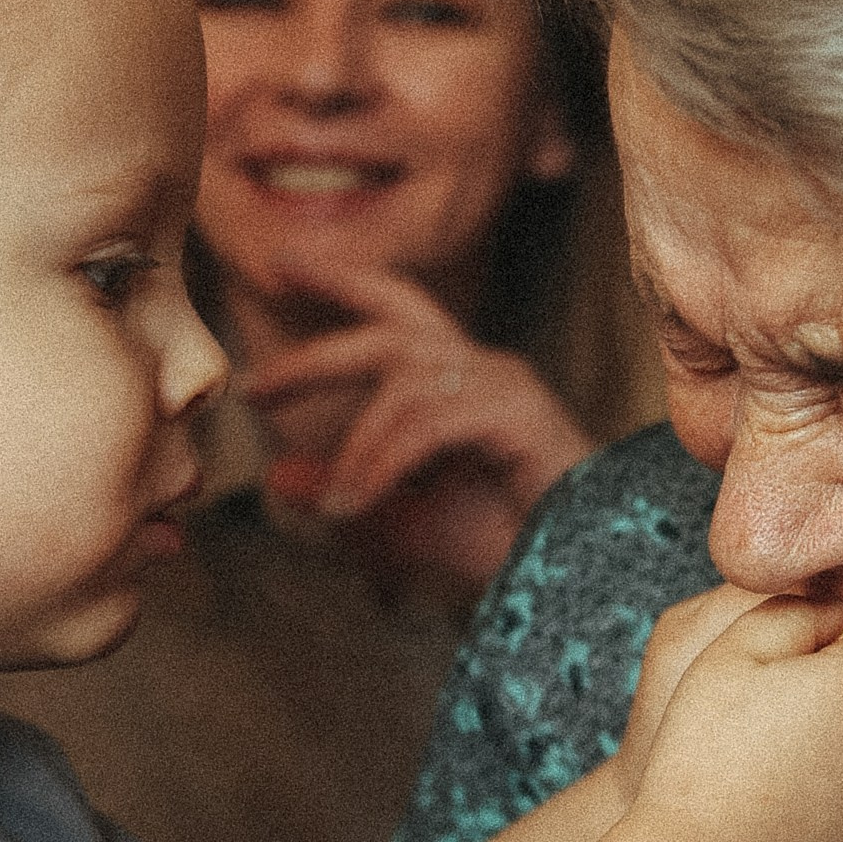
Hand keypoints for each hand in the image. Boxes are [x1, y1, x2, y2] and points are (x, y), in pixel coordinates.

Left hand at [244, 265, 592, 594]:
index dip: (341, 281)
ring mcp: (503, 385)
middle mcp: (483, 368)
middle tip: (257, 379)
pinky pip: (428, 424)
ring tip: (338, 505)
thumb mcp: (406, 517)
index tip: (279, 267)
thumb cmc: (512, 542)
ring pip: (404, 385)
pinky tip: (359, 505)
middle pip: (390, 324)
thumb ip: (346, 491)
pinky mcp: (516, 413)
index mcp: (460, 380)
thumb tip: (277, 477)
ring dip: (358, 446)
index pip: (394, 310)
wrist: (584, 574)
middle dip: (319, 344)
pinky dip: (384, 465)